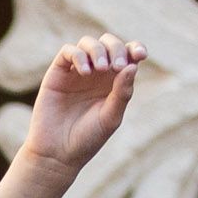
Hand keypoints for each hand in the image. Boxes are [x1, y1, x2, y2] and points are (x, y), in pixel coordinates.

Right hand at [0, 34, 145, 197]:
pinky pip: (68, 52)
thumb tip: (132, 66)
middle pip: (109, 44)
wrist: (57, 154)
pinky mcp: (57, 73)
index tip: (140, 55)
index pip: (127, 55)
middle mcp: (96, 73)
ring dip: (98, 50)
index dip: (135, 48)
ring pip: (89, 43)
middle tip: (116, 66)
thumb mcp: (111, 117)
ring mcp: (76, 72)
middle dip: (116, 49)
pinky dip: (79, 56)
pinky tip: (85, 72)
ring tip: (100, 70)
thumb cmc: (87, 139)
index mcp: (113, 82)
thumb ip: (122, 93)